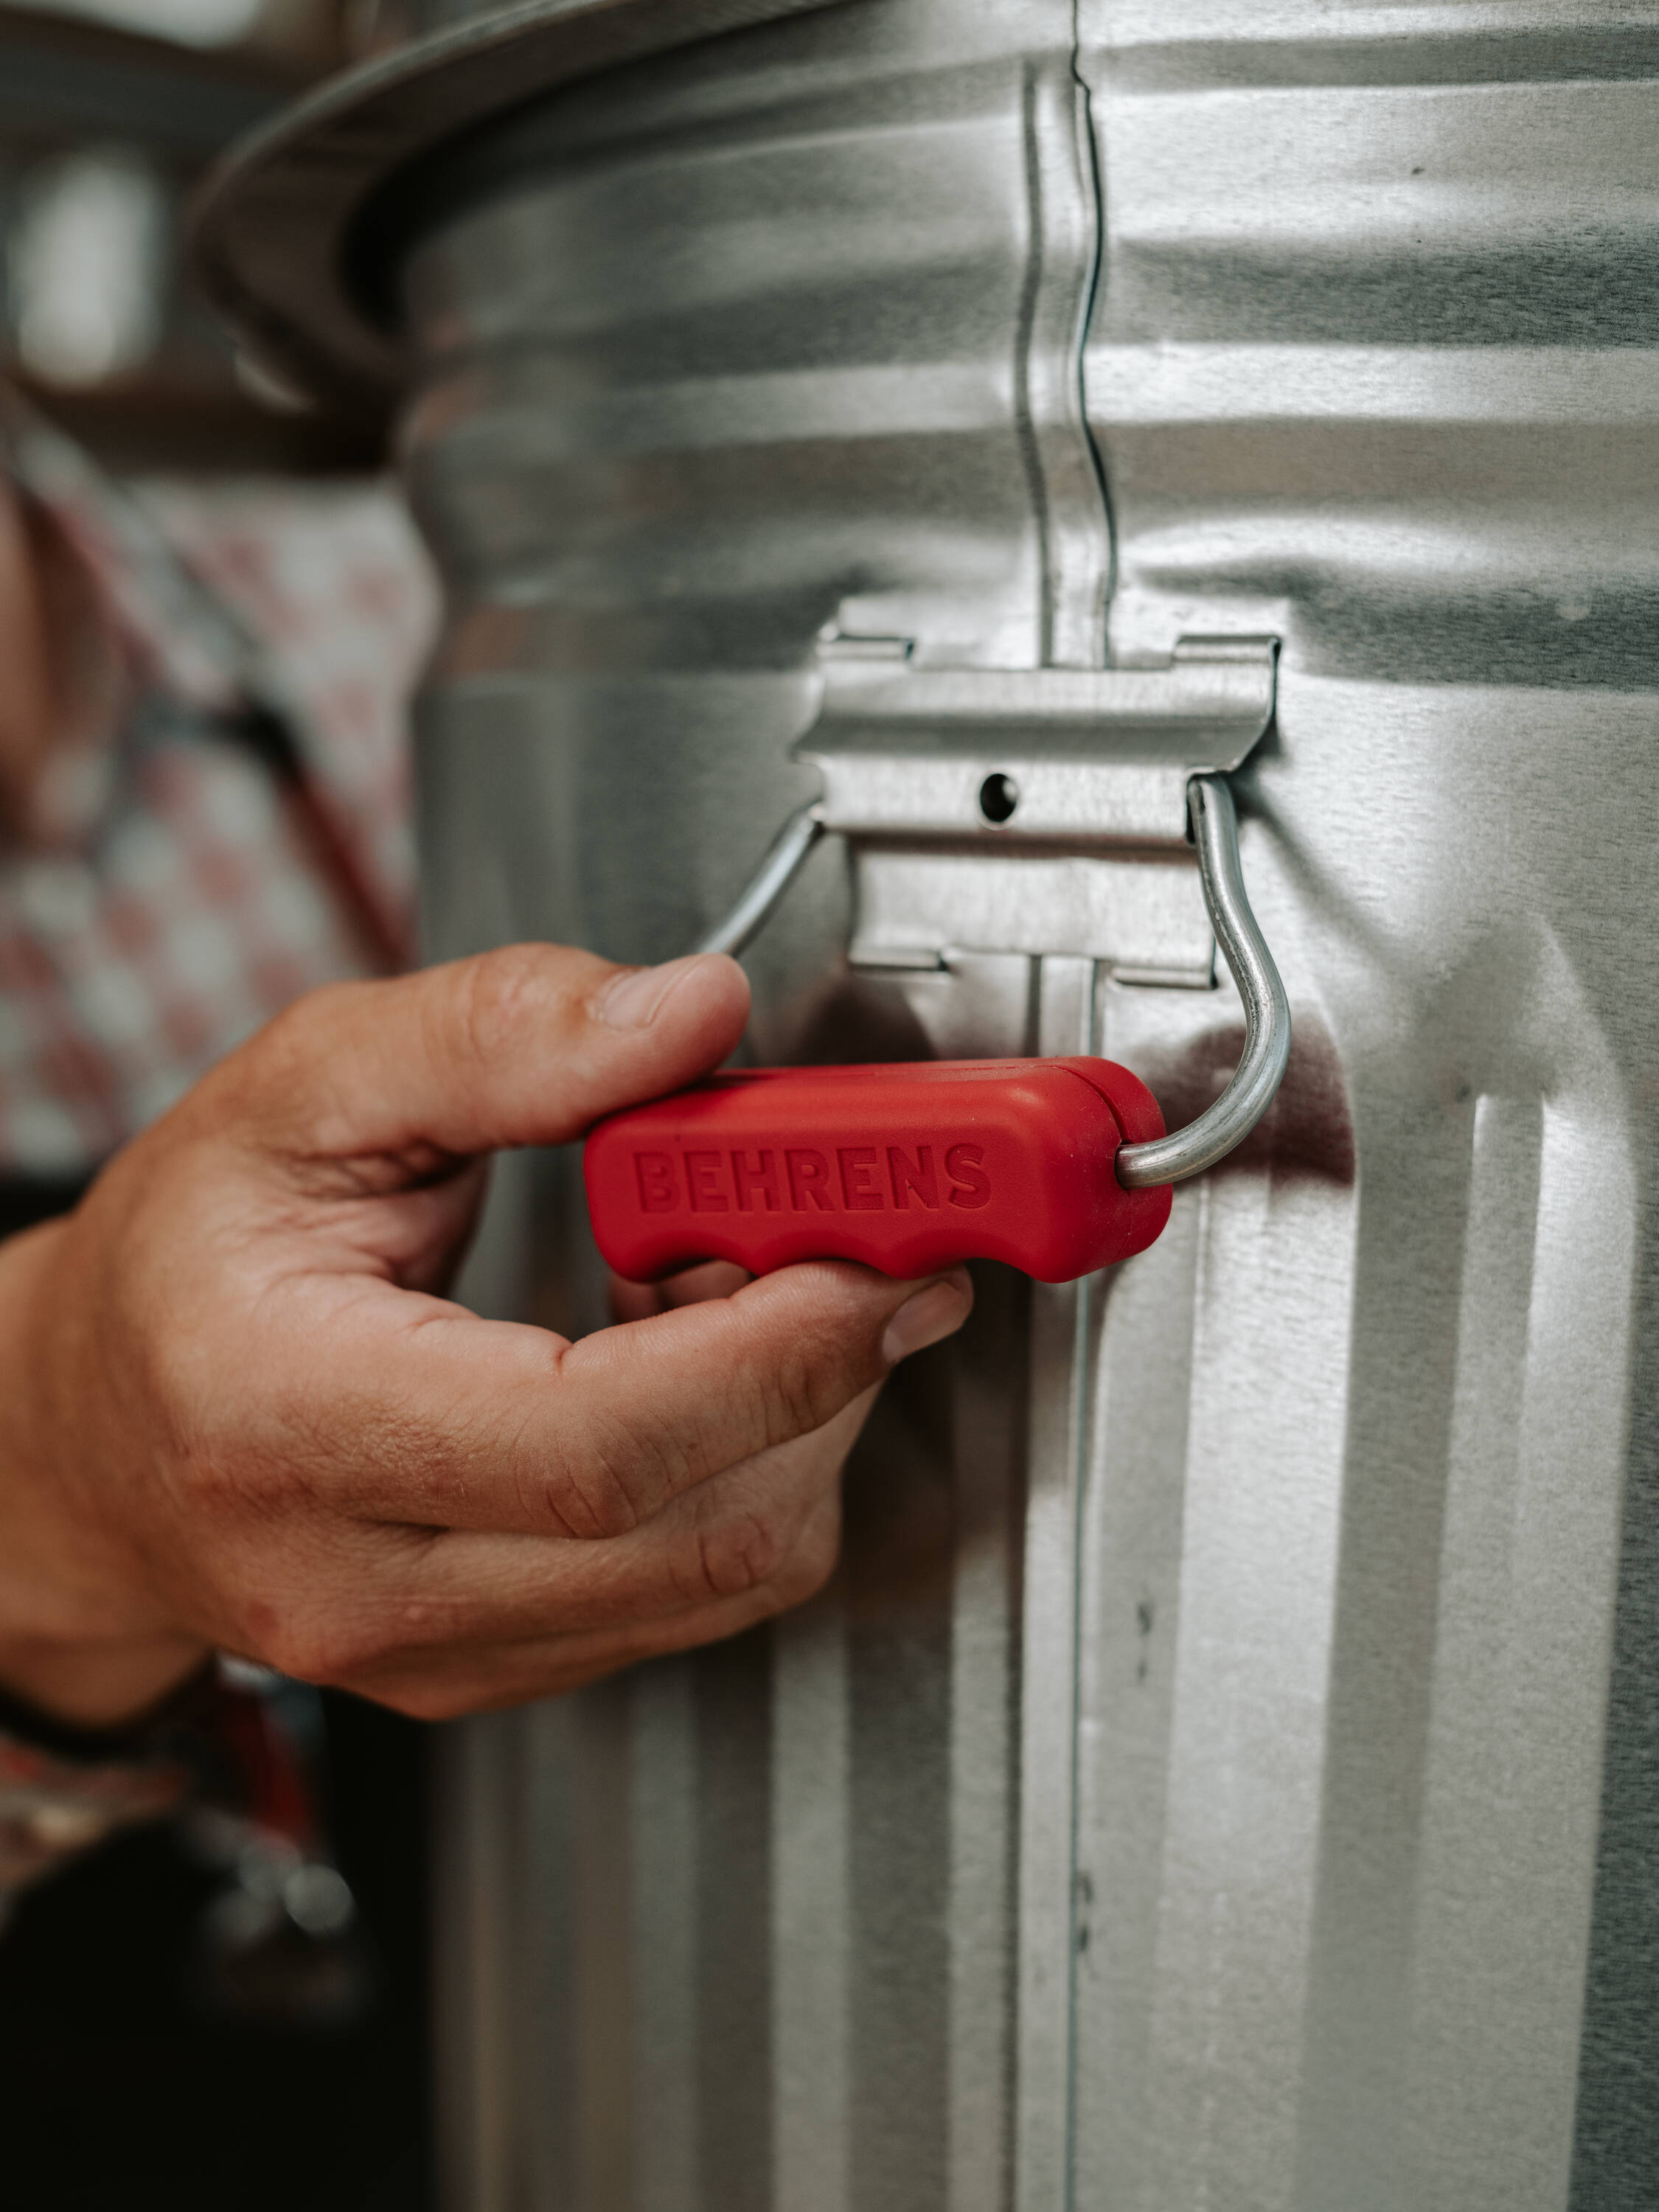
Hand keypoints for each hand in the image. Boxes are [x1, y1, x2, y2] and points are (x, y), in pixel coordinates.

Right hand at [0, 947, 970, 1725]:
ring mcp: (436, 1654)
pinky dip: (748, 1468)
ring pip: (723, 1573)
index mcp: (288, 1420)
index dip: (776, 1344)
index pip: (595, 1440)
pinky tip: (691, 1366)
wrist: (85, 1435)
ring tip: (728, 1286)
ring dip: (796, 1417)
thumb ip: (500, 1031)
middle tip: (845, 1233)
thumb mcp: (304, 1085)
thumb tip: (688, 1013)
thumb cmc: (179, 1263)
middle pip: (696, 1527)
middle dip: (828, 1369)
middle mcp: (363, 1580)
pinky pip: (693, 1592)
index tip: (876, 1246)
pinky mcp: (496, 1670)